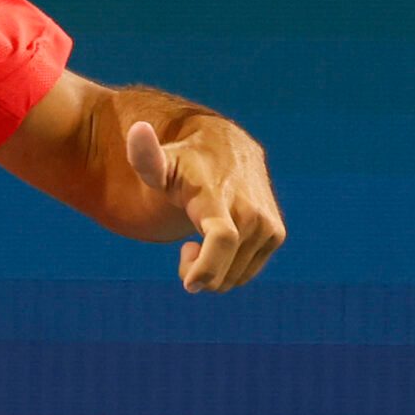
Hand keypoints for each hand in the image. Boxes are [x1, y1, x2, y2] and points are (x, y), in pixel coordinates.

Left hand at [125, 119, 284, 292]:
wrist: (227, 149)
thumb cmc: (185, 161)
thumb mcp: (160, 162)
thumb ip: (144, 155)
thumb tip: (137, 130)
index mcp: (218, 197)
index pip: (222, 239)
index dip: (207, 268)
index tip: (190, 284)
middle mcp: (249, 212)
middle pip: (224, 270)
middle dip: (198, 273)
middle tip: (185, 250)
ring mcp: (266, 225)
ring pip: (234, 278)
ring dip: (212, 271)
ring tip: (201, 241)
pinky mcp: (276, 234)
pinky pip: (246, 274)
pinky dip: (229, 270)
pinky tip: (218, 245)